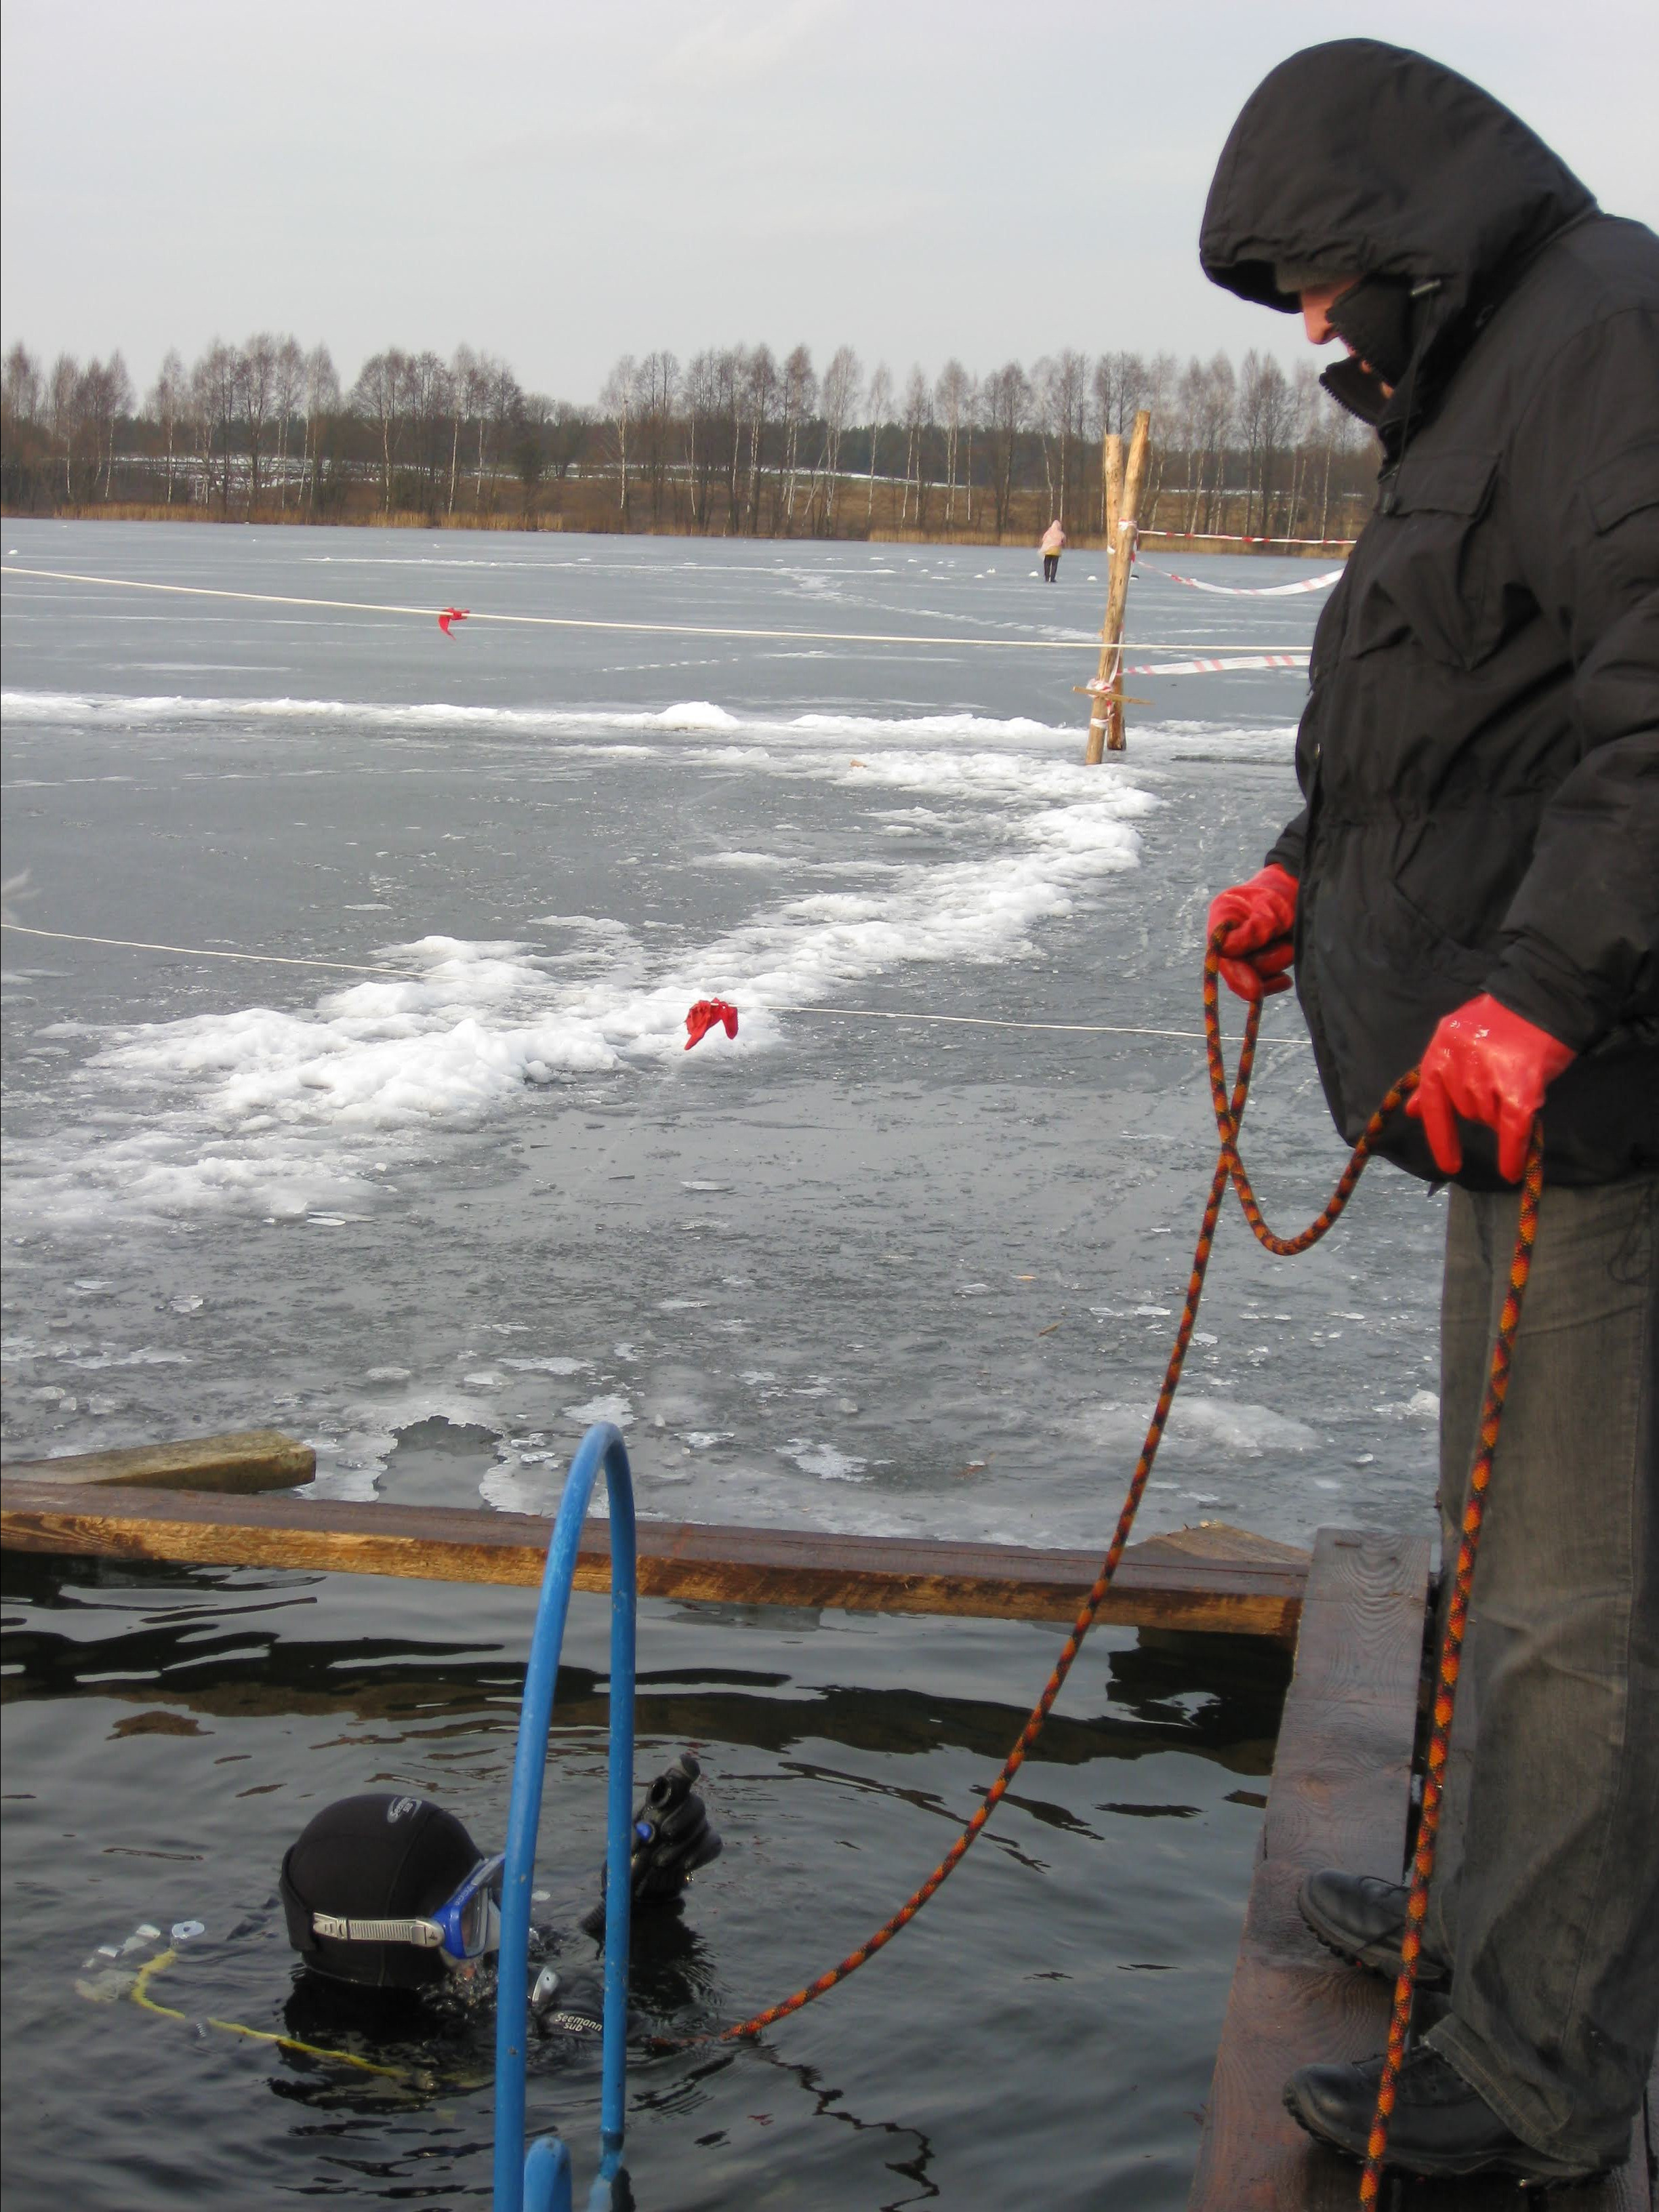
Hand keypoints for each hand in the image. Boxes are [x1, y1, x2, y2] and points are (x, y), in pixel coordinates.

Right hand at [1207, 864, 1298, 1000]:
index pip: (1221, 948)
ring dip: (1275, 965)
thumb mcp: (1271, 905)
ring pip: (1251, 976)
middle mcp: (1227, 937)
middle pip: (1235, 968)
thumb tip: (1225, 950)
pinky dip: (1273, 982)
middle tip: (1288, 951)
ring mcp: (1241, 951)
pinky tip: (1285, 980)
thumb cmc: (1283, 894)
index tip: (1255, 991)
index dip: (1236, 970)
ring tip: (1291, 946)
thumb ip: (1253, 927)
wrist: (1297, 889)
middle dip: (1263, 967)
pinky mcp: (1255, 962)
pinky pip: (1260, 983)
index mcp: (1223, 917)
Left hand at [1406, 993, 1575, 1180]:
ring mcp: (1488, 1075)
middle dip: (1482, 1109)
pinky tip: (1511, 1171)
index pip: (1433, 1101)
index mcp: (1441, 1049)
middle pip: (1466, 1110)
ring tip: (1516, 1086)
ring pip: (1489, 1117)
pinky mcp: (1519, 1086)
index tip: (1448, 1164)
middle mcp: (1459, 1062)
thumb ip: (1435, 1077)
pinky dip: (1513, 1152)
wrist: (1544, 997)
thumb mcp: (1458, 1040)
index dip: (1440, 1135)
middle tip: (1502, 1086)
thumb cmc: (1501, 1020)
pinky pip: (1512, 1130)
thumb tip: (1413, 1111)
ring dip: (1502, 1114)